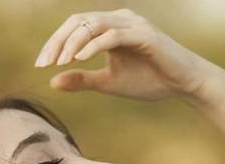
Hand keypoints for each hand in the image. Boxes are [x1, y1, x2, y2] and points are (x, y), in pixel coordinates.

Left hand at [34, 8, 219, 101]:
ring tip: (60, 62)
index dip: (55, 43)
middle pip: (79, 21)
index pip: (75, 27)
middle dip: (58, 41)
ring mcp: (132, 24)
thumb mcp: (108, 82)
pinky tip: (79, 60)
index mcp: (110, 27)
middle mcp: (120, 19)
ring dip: (72, 43)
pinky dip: (93, 46)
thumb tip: (52, 81)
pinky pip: (112, 36)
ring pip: (93, 25)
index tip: (41, 65)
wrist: (184, 84)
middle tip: (43, 63)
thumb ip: (82, 79)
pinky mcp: (144, 34)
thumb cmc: (149, 80)